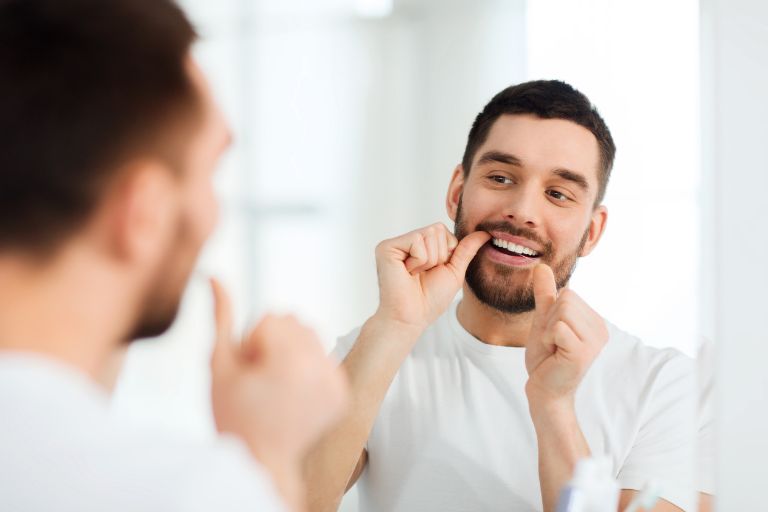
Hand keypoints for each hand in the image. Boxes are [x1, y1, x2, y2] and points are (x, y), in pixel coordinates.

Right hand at [209, 278, 348, 473]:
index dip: (251, 342)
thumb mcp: (219, 365)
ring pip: (311, 336)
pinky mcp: (342, 393)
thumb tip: (214, 277)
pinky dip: (308, 368)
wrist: (261, 460)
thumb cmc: (233, 416)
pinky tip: (292, 393)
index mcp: (291, 361)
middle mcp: (320, 368)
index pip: (271, 318)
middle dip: (273, 342)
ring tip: (276, 385)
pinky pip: (324, 357)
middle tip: (262, 379)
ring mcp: (335, 382)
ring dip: (291, 351)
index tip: (249, 372)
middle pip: (294, 321)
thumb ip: (221, 317)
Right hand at [374, 223, 489, 330]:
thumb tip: (485, 232)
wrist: (412, 317)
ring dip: (429, 260)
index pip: (443, 231)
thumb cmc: (430, 299)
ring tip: (415, 274)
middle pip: (437, 229)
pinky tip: (407, 273)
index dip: (447, 253)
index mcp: (420, 245)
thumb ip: (467, 249)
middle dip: (439, 256)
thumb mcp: (454, 271)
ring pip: (429, 234)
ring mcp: (396, 243)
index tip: (433, 271)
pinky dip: (419, 261)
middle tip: (423, 274)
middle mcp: (406, 241)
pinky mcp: (386, 247)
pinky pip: (416, 241)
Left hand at [524, 264, 607, 403]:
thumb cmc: (546, 358)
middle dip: (549, 320)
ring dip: (548, 330)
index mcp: (595, 321)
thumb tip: (541, 266)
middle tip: (553, 343)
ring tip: (554, 348)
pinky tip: (555, 355)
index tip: (554, 335)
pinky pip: (557, 327)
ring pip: (561, 311)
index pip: (568, 293)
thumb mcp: (544, 320)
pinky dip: (548, 339)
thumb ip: (545, 294)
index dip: (551, 313)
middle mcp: (601, 329)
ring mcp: (594, 341)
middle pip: (566, 298)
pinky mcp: (583, 353)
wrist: (544, 389)